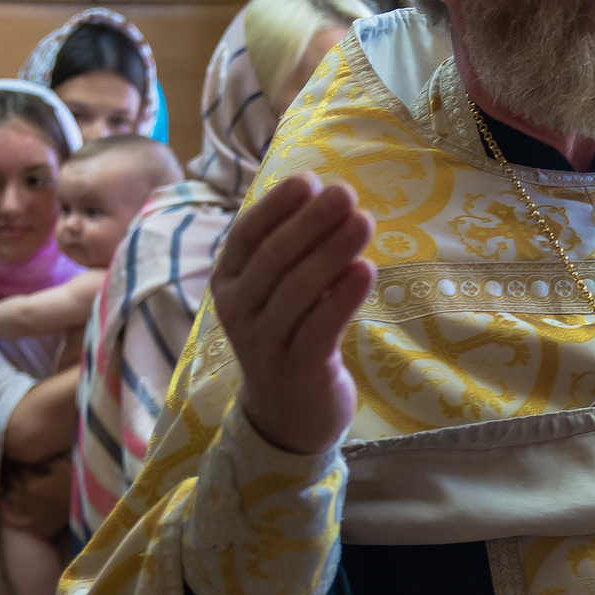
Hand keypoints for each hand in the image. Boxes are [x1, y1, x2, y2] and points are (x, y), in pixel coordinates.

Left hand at [0, 457, 72, 541]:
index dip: (22, 465)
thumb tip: (33, 459)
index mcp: (31, 484)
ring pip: (10, 498)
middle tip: (20, 471)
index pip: (20, 470)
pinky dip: (5, 515)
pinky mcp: (33, 525)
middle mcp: (26, 499)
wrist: (85, 507)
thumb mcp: (62, 466)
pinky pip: (13, 522)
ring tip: (16, 484)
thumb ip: (45, 460)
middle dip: (14, 475)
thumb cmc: (75, 485)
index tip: (27, 463)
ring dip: (12, 489)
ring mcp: (28, 513)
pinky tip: (3, 506)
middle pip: (12, 483)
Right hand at [211, 173, 377, 453]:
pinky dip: (344, 296)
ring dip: (333, 250)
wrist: (288, 415)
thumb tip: (325, 195)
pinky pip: (320, 326)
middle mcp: (238, 311)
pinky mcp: (297, 368)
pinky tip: (366, 268)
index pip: (247, 236)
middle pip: (274, 258)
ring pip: (298, 289)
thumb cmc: (288, 336)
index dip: (277, 206)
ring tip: (364, 221)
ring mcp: (264, 343)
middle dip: (312, 222)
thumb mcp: (278, 293)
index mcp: (228, 284)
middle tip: (346, 194)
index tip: (310, 180)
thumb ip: (292, 252)